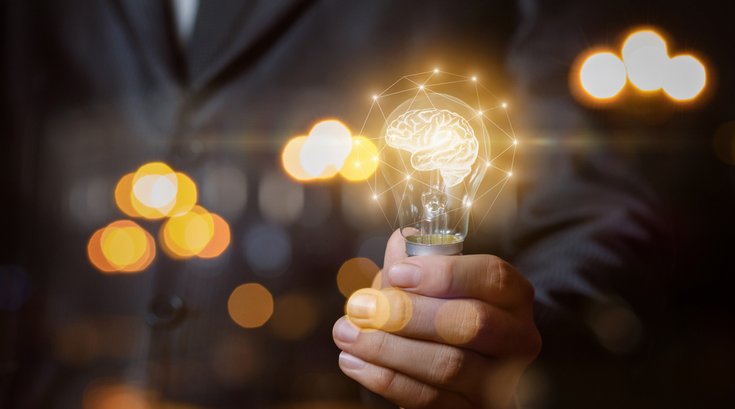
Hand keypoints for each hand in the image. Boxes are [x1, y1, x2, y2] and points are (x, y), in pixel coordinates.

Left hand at [333, 230, 540, 407]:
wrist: (451, 377)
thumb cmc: (438, 315)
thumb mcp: (427, 286)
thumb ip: (416, 263)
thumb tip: (402, 241)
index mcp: (513, 297)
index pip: (492, 277)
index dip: (444, 273)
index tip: (397, 273)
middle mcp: (518, 338)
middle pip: (472, 323)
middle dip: (408, 314)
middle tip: (360, 308)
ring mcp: (501, 382)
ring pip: (449, 365)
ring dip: (387, 349)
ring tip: (347, 334)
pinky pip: (431, 400)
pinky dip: (386, 379)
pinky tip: (355, 362)